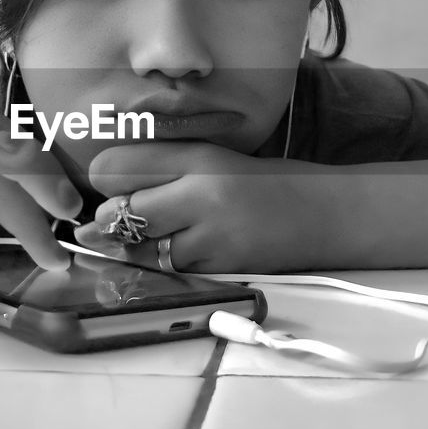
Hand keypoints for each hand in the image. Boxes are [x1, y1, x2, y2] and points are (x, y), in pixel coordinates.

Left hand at [73, 141, 333, 273]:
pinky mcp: (222, 269)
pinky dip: (160, 264)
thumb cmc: (264, 183)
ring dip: (130, 247)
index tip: (104, 183)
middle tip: (102, 221)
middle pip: (125, 212)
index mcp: (200, 158)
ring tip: (134, 238)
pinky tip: (170, 254)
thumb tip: (102, 179)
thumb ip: (162, 163)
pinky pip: (171, 270)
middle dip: (107, 219)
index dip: (104, 178)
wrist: (325, 215)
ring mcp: (212, 237)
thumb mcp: (214, 158)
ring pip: (144, 248)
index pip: (123, 166)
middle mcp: (203, 195)